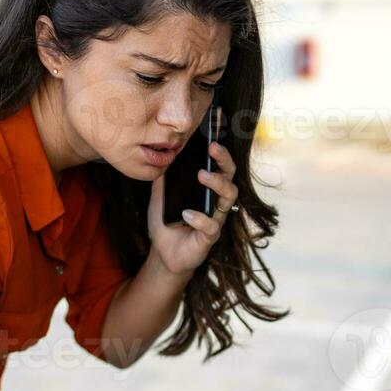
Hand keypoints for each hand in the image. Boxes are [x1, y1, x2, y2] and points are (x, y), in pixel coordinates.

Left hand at [147, 139, 238, 277]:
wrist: (163, 252)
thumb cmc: (167, 221)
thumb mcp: (160, 195)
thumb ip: (163, 177)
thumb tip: (161, 154)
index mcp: (208, 190)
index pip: (220, 167)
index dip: (221, 153)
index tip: (213, 138)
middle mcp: (216, 202)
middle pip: (230, 178)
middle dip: (224, 161)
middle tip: (213, 149)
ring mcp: (215, 219)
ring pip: (228, 199)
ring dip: (217, 184)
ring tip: (202, 176)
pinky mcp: (209, 237)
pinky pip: (211, 226)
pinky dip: (199, 218)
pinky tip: (186, 214)